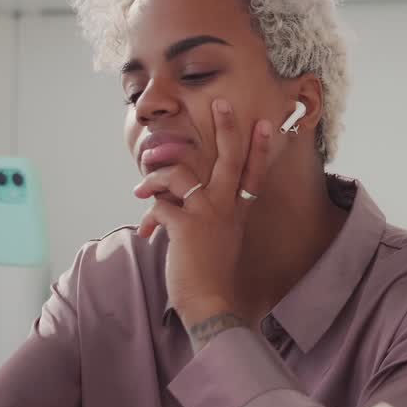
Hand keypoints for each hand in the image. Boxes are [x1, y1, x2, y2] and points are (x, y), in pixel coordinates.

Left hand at [133, 98, 274, 330]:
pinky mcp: (187, 225)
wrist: (211, 304)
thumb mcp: (220, 240)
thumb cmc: (210, 274)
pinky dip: (148, 215)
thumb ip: (208, 215)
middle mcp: (227, 208)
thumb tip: (175, 197)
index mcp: (238, 211)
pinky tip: (145, 232)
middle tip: (221, 102)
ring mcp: (208, 214)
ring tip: (140, 191)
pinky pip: (160, 204)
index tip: (265, 124)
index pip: (253, 173)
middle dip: (226, 128)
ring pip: (179, 175)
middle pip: (229, 159)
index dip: (259, 148)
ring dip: (154, 179)